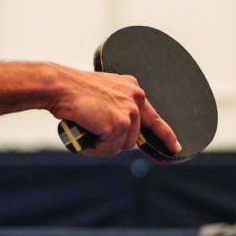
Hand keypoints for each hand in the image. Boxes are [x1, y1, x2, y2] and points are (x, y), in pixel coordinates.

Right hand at [48, 66, 179, 157]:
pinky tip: (85, 134)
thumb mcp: (103, 95)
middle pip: (132, 137)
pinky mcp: (118, 124)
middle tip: (92, 130)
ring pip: (121, 145)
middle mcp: (136, 97)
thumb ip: (116, 109)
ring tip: (86, 129)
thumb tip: (121, 135)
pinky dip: (94, 147)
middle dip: (113, 140)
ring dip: (102, 144)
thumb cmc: (73, 90)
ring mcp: (129, 111)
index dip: (164, 134)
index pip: (154, 116)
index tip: (175, 146)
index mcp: (132, 88)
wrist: (60, 86)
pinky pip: (108, 149)